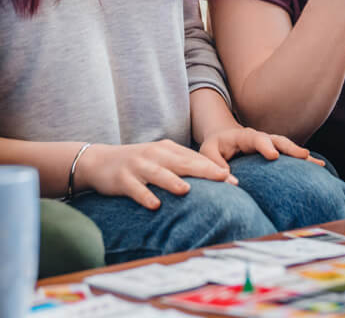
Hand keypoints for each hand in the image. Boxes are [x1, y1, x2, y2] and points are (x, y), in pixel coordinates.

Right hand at [73, 140, 235, 209]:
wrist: (99, 161)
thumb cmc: (139, 163)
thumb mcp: (161, 159)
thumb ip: (182, 166)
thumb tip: (212, 178)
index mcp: (168, 148)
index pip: (196, 159)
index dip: (215, 169)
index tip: (233, 181)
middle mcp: (155, 154)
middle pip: (183, 162)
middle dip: (204, 171)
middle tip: (223, 179)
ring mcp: (138, 166)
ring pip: (159, 174)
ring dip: (172, 182)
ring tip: (187, 190)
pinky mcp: (122, 180)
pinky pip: (136, 189)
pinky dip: (145, 196)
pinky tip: (155, 206)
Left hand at [199, 126, 324, 168]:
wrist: (223, 138)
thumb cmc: (214, 147)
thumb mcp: (207, 153)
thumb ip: (216, 165)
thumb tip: (233, 183)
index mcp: (244, 136)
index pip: (257, 139)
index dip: (265, 146)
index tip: (273, 156)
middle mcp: (261, 138)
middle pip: (278, 140)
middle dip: (291, 148)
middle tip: (304, 156)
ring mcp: (270, 144)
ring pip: (288, 147)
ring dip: (301, 155)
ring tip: (317, 164)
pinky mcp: (275, 152)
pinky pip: (290, 155)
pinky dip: (303, 161)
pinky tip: (318, 167)